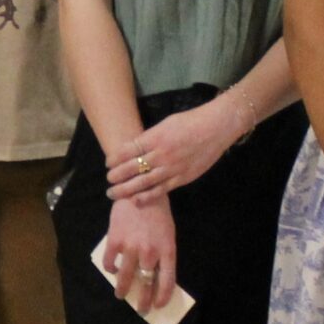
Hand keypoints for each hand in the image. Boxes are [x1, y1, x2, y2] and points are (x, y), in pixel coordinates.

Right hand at [101, 195, 177, 312]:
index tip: (157, 306)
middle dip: (142, 301)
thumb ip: (162, 253)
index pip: (167, 282)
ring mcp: (131, 248)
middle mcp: (150, 253)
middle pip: (146, 285)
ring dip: (122, 290)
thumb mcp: (167, 233)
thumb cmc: (157, 211)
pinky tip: (112, 270)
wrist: (140, 188)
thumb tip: (154, 275)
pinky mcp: (115, 241)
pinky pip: (110, 262)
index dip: (162, 297)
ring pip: (125, 278)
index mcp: (167, 250)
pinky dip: (110, 269)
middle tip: (140, 309)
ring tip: (120, 294)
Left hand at [105, 98, 248, 203]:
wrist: (216, 128)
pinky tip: (136, 200)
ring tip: (113, 193)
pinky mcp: (181, 178)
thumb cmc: (190, 122)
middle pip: (131, 168)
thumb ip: (150, 138)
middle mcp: (161, 154)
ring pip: (143, 182)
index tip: (108, 163)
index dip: (115, 158)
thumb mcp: (165, 124)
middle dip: (116, 176)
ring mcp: (171, 167)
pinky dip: (146, 197)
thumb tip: (134, 148)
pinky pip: (160, 190)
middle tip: (108, 180)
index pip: (128, 150)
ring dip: (125, 189)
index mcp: (155, 137)